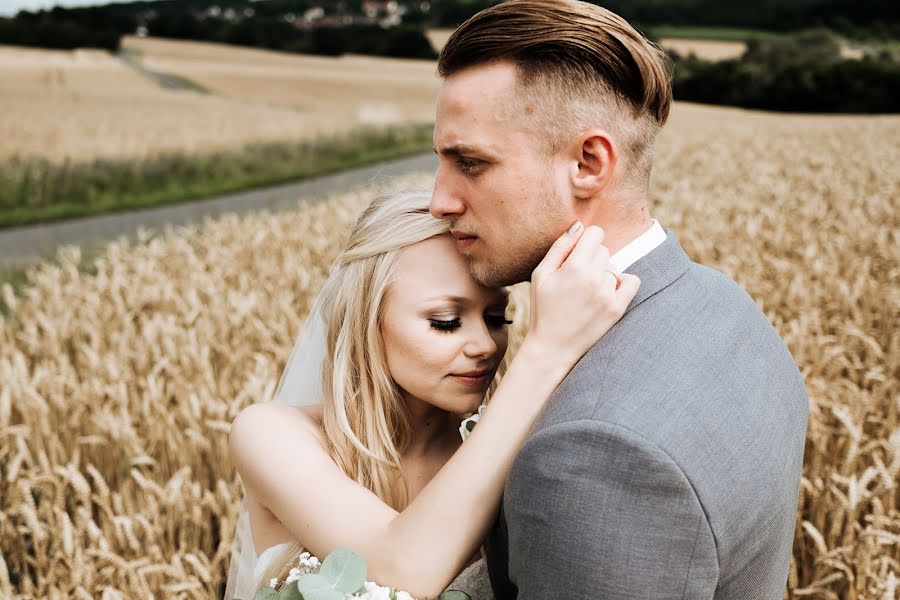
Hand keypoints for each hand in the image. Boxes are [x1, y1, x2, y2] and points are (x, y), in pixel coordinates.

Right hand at [526, 222, 639, 363]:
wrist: (552, 348)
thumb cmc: (543, 308)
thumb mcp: (541, 275)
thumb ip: (560, 247)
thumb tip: (579, 226)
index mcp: (574, 267)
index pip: (595, 233)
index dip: (585, 241)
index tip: (577, 254)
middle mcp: (594, 279)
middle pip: (604, 250)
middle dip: (592, 258)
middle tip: (576, 278)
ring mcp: (608, 295)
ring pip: (613, 267)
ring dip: (602, 275)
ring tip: (586, 293)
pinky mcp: (618, 308)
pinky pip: (631, 281)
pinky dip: (622, 282)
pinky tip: (607, 291)